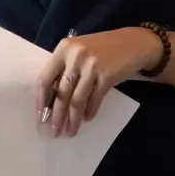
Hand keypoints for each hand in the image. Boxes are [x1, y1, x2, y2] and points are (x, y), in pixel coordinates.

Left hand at [35, 28, 161, 137]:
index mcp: (63, 49)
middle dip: (57, 116)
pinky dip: (90, 112)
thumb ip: (65, 68)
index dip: (41, 100)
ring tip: (70, 131)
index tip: (40, 117)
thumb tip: (52, 100)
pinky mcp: (107, 75)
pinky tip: (87, 119)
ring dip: (73, 119)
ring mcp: (91, 66)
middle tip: (54, 132)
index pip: (45, 78)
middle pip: (61, 93)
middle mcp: (75, 56)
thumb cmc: (103, 47)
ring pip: (77, 100)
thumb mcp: (78, 50)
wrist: (133, 43)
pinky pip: (94, 100)